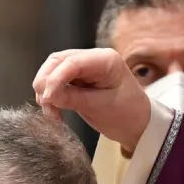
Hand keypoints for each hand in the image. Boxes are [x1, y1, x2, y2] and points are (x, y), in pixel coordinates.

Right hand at [33, 48, 151, 153]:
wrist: (139, 125)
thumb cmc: (127, 115)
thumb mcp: (100, 108)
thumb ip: (73, 98)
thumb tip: (47, 95)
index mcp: (106, 60)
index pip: (72, 62)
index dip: (55, 79)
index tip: (48, 99)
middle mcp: (93, 57)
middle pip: (58, 62)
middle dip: (46, 82)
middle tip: (45, 105)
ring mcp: (85, 66)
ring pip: (53, 70)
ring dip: (46, 90)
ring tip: (50, 111)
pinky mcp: (78, 79)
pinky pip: (57, 81)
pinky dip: (51, 95)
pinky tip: (53, 110)